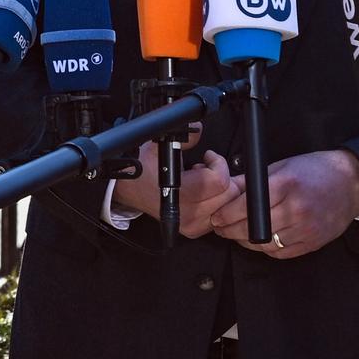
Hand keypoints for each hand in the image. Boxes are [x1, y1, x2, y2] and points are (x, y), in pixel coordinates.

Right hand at [113, 140, 242, 239]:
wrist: (129, 189)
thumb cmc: (141, 169)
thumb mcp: (159, 146)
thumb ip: (184, 138)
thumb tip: (199, 129)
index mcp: (180, 194)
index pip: (219, 181)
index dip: (218, 164)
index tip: (209, 156)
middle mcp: (188, 213)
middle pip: (228, 195)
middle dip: (224, 176)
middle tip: (210, 167)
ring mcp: (192, 224)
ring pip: (227, 207)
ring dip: (223, 191)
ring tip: (206, 181)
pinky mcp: (194, 229)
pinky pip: (220, 217)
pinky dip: (218, 203)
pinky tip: (204, 194)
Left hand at [210, 149, 358, 258]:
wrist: (352, 183)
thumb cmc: (314, 171)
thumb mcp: (281, 167)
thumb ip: (252, 181)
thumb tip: (226, 188)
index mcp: (287, 185)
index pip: (248, 205)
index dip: (227, 214)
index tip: (216, 217)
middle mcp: (297, 208)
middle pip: (253, 227)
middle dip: (231, 230)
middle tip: (220, 228)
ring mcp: (306, 228)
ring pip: (266, 244)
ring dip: (246, 241)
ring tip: (237, 234)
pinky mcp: (313, 242)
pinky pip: (282, 252)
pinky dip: (267, 249)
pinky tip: (259, 240)